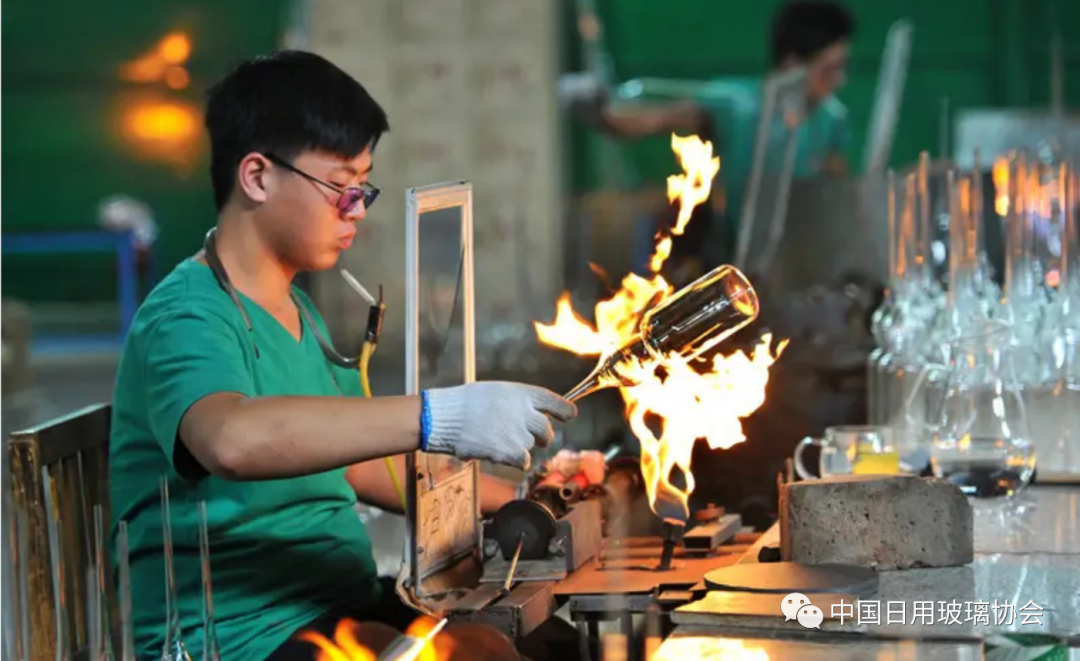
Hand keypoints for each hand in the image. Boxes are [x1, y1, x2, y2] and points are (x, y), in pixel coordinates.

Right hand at [421, 382, 576, 469]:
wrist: (444, 417)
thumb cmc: (465, 404)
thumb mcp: (496, 392)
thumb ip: (517, 403)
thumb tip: (531, 415)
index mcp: (522, 393)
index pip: (554, 402)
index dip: (565, 410)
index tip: (570, 416)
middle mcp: (525, 412)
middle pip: (547, 430)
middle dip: (542, 437)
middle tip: (530, 438)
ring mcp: (519, 433)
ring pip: (531, 447)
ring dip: (519, 447)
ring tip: (496, 439)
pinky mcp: (511, 452)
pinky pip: (523, 462)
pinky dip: (515, 461)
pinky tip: (499, 453)